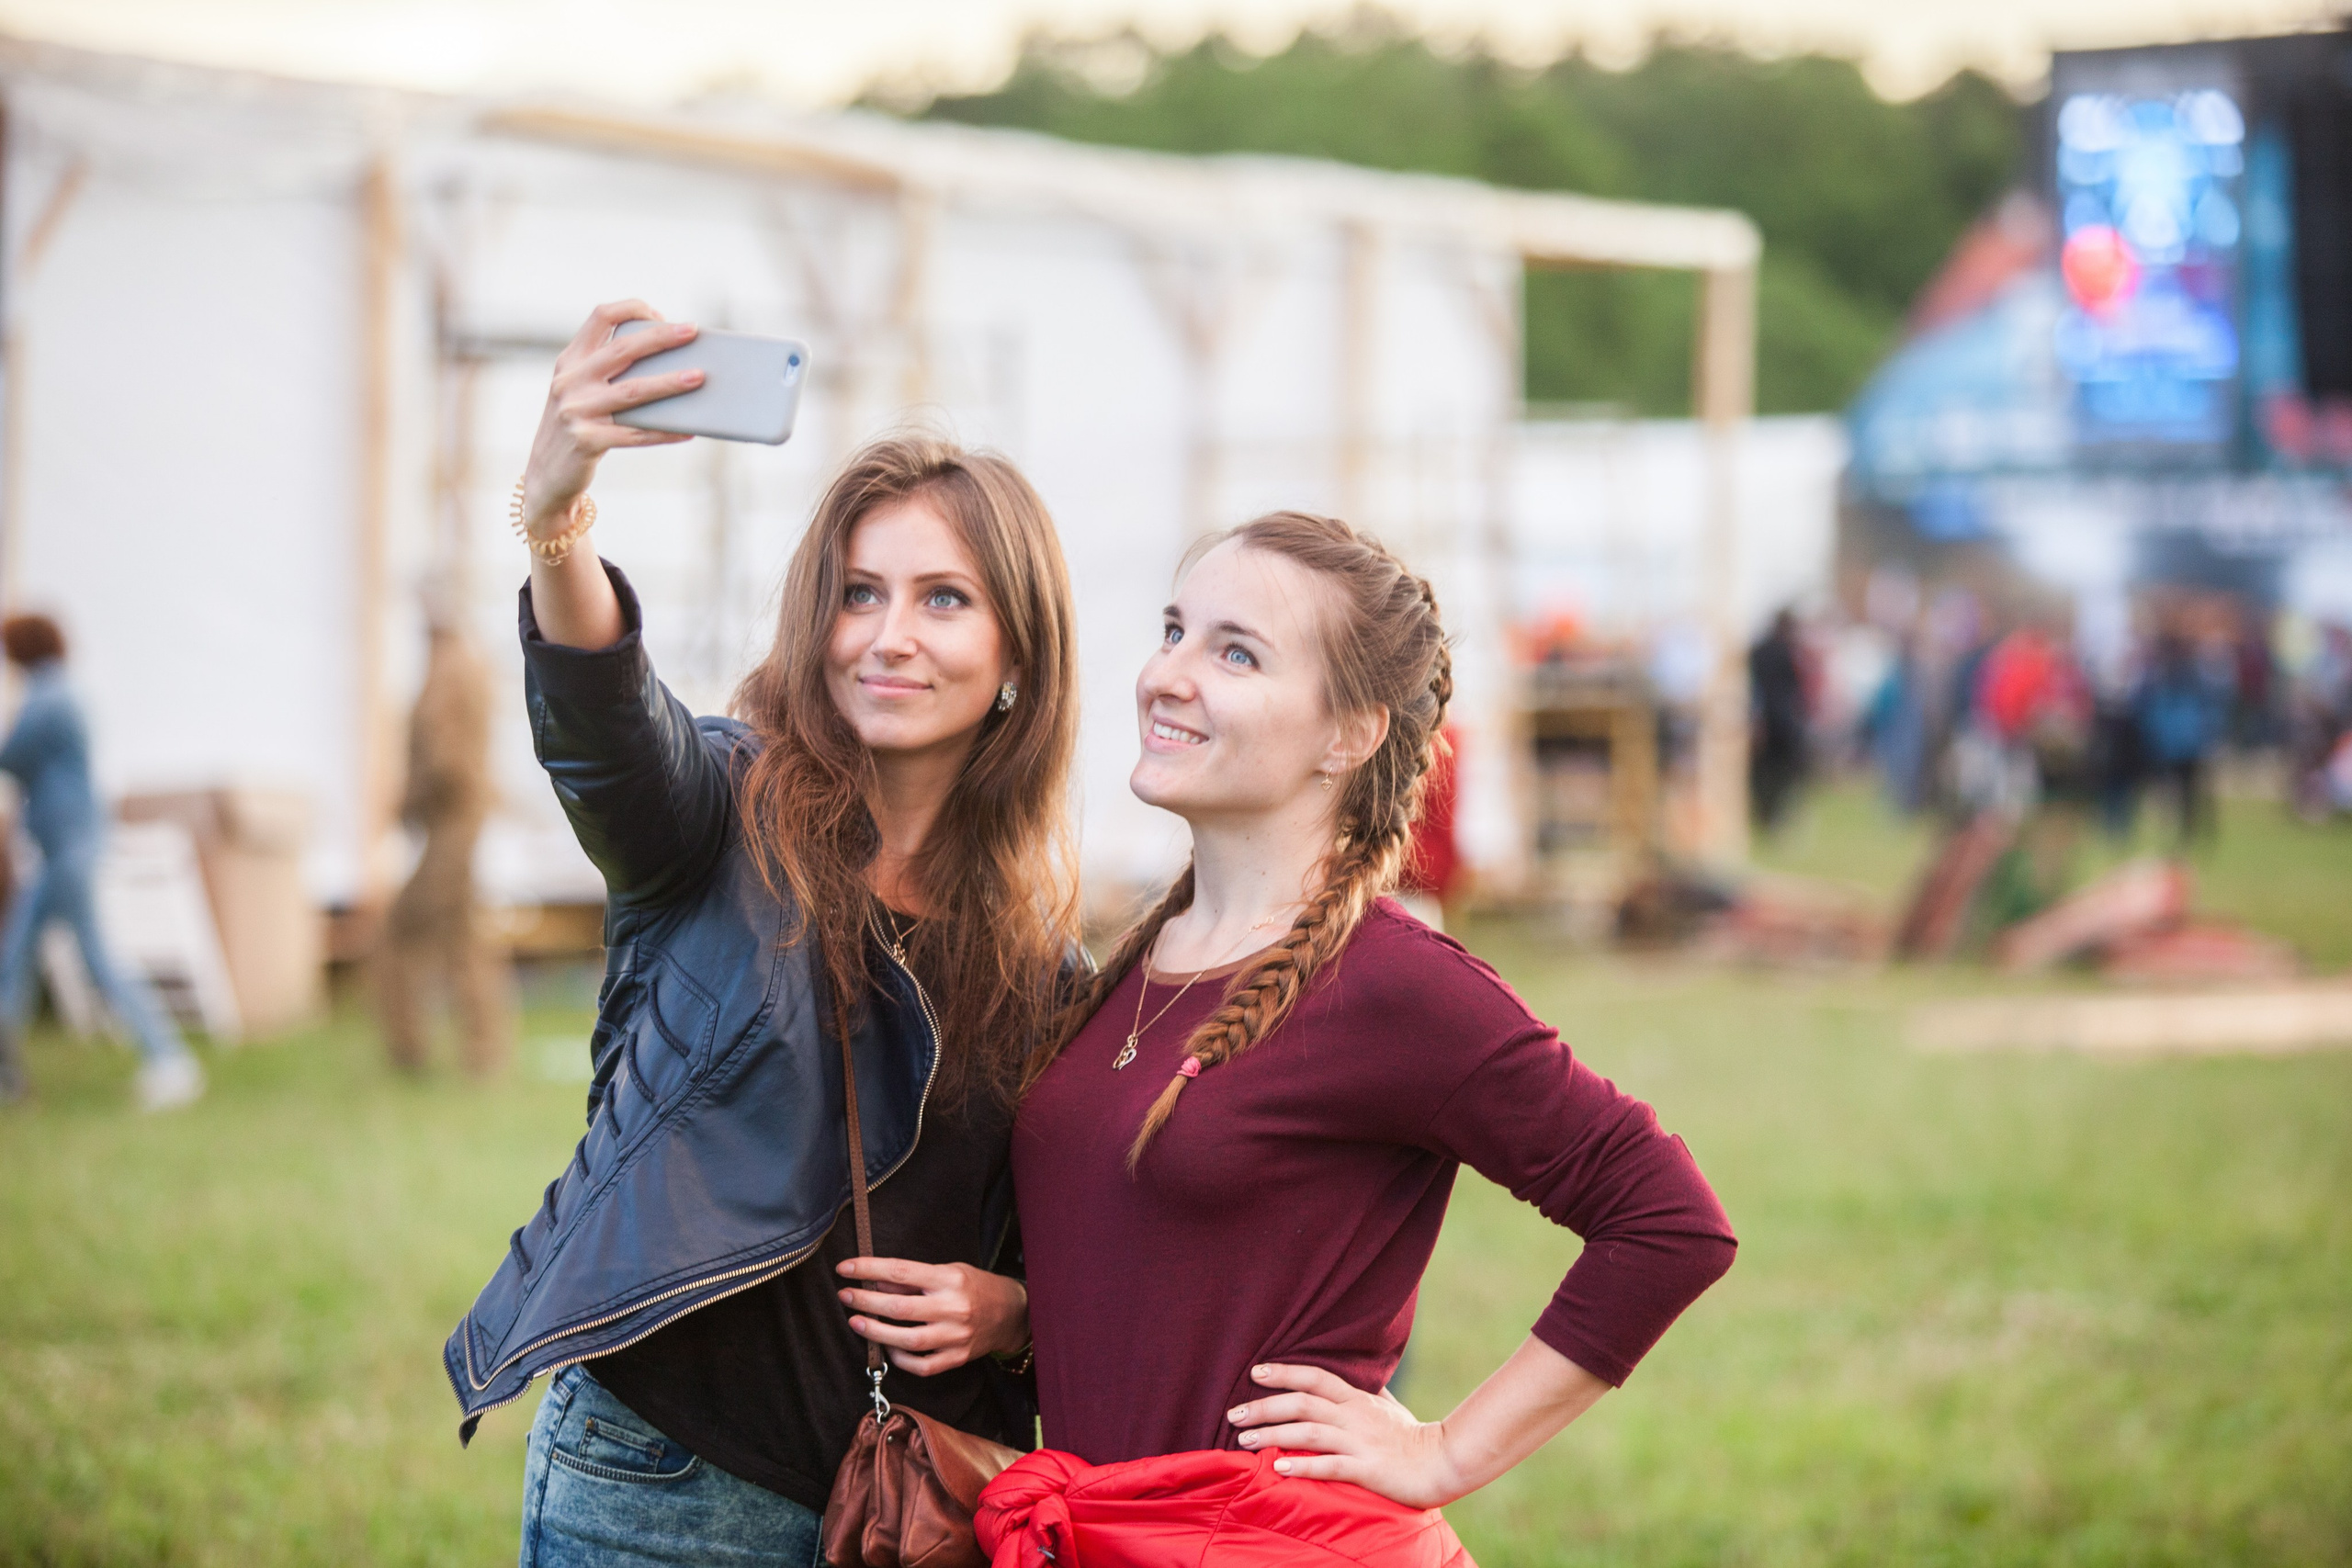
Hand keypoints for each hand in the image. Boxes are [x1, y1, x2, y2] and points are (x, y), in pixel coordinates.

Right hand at [518, 300, 703, 535]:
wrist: (546, 473)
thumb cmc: (578, 425)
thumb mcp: (581, 391)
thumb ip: (609, 372)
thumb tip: (672, 361)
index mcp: (570, 360)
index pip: (600, 317)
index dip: (632, 309)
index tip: (661, 316)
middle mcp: (570, 381)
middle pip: (622, 350)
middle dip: (660, 338)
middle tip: (692, 330)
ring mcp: (576, 411)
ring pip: (633, 392)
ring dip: (669, 383)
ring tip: (699, 377)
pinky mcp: (586, 441)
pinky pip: (635, 434)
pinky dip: (664, 432)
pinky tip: (688, 430)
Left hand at [836, 1257, 1029, 1376]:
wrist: (1011, 1312)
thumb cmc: (975, 1287)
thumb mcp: (948, 1271)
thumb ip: (913, 1280)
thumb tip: (875, 1283)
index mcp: (949, 1279)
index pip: (901, 1272)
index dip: (868, 1269)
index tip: (845, 1268)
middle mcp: (952, 1308)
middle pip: (899, 1308)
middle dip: (865, 1301)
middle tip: (845, 1295)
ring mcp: (955, 1337)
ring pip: (906, 1340)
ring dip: (875, 1331)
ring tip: (855, 1322)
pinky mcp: (957, 1358)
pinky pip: (921, 1365)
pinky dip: (900, 1358)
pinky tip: (887, 1347)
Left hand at [1229, 1363, 1468, 1509]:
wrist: (1443, 1462)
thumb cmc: (1412, 1436)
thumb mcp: (1388, 1406)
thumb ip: (1368, 1390)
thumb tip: (1359, 1373)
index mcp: (1357, 1399)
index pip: (1315, 1377)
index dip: (1284, 1372)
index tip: (1254, 1372)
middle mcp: (1353, 1416)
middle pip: (1302, 1403)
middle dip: (1264, 1406)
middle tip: (1233, 1414)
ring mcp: (1359, 1442)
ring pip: (1308, 1432)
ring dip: (1272, 1434)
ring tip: (1244, 1440)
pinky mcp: (1366, 1469)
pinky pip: (1329, 1466)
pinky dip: (1302, 1465)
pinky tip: (1278, 1468)